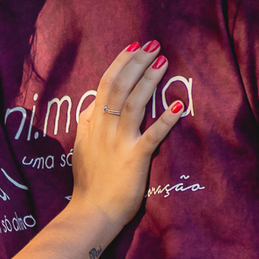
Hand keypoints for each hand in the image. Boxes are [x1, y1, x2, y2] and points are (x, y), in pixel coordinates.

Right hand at [70, 41, 181, 229]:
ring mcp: (119, 143)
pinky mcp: (134, 159)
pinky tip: (177, 106)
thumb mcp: (80, 148)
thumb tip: (92, 105)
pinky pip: (152, 136)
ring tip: (163, 62)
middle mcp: (104, 129)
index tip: (134, 46)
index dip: (120, 63)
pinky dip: (165, 120)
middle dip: (136, 62)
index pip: (105, 85)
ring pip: (133, 103)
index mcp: (92, 125)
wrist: (91, 214)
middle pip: (119, 87)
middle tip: (153, 44)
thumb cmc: (89, 184)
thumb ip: (86, 125)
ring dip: (149, 80)